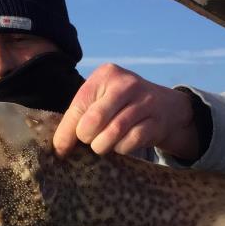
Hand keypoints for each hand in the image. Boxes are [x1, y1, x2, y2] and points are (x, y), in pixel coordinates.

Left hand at [52, 63, 197, 159]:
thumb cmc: (121, 105)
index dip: (67, 132)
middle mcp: (126, 84)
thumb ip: (79, 116)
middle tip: (89, 142)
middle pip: (94, 120)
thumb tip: (59, 147)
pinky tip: (121, 145)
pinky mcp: (156, 122)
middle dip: (87, 138)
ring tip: (102, 145)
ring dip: (103, 146)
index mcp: (106, 75)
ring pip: (113, 133)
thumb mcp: (101, 100)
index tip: (60, 150)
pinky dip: (121, 149)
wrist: (165, 107)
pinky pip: (130, 142)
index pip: (79, 106)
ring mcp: (145, 102)